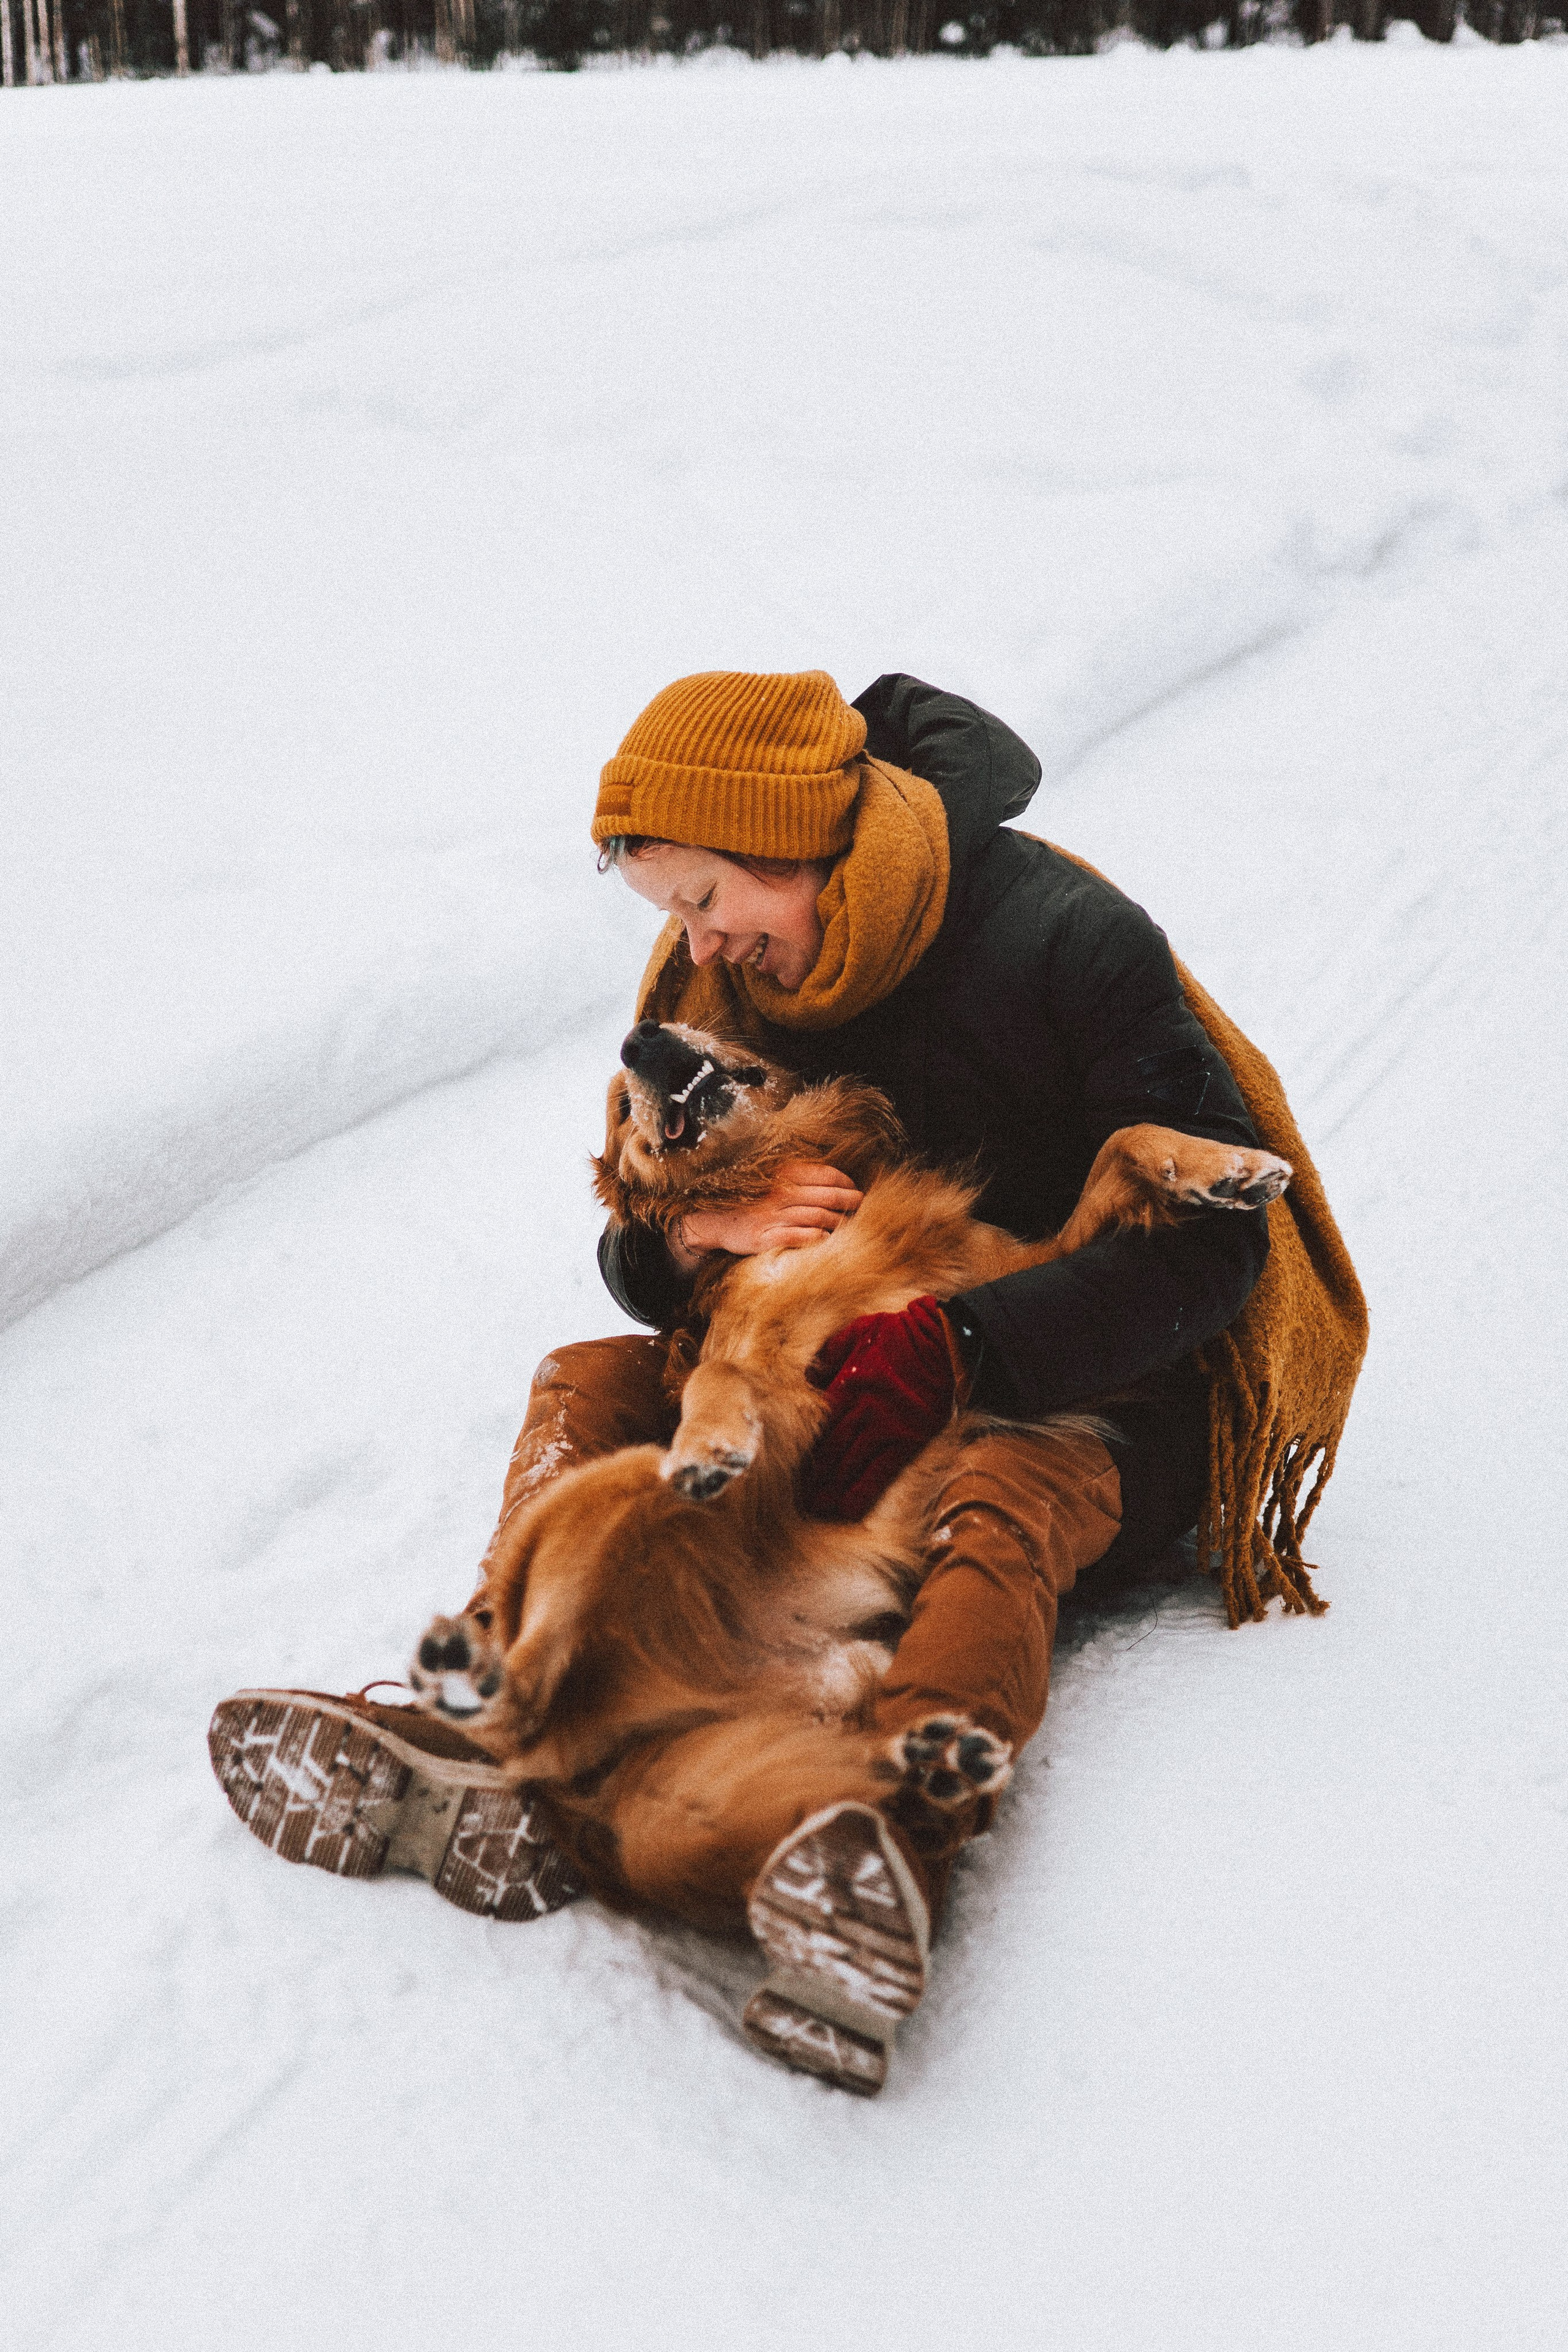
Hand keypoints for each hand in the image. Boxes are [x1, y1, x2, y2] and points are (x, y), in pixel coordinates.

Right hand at [670, 1161, 861, 1269]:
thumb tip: (835, 1183)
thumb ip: (799, 1180)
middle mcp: (779, 1193)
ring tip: (849, 1225)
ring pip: (817, 1217)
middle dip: (849, 1201)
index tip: (855, 1189)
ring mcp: (772, 1216)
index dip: (845, 1182)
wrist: (714, 1220)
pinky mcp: (763, 1238)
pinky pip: (798, 1236)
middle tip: (861, 1206)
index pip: (825, 1174)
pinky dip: (816, 1237)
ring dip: (839, 1222)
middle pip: (827, 1196)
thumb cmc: (751, 1200)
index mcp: (783, 1174)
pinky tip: (827, 1239)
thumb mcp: (772, 1181)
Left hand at [798, 1295, 965, 1523]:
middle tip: (800, 1499)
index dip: (804, 1449)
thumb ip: (829, 1354)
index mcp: (847, 1384)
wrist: (943, 1341)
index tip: (790, 1466)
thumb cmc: (899, 1333)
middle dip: (814, 1477)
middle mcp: (863, 1410)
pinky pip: (882, 1471)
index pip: (818, 1425)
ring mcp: (887, 1427)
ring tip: (818, 1509)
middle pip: (831, 1450)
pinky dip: (864, 1491)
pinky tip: (849, 1508)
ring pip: (852, 1465)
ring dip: (833, 1489)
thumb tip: (807, 1375)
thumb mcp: (857, 1331)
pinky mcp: (909, 1438)